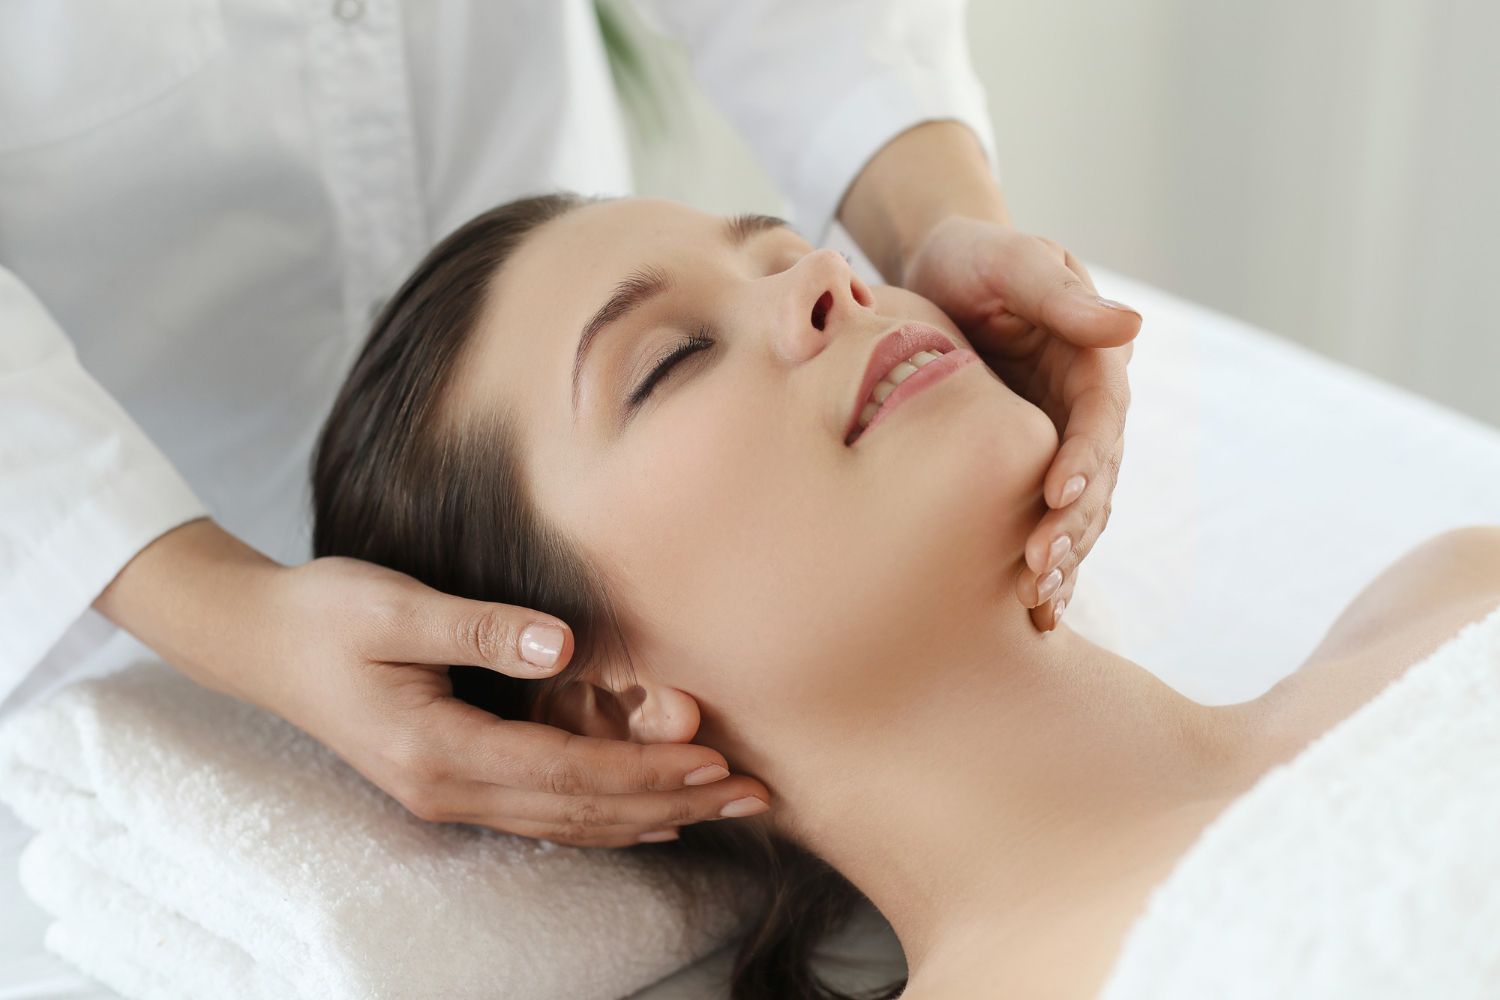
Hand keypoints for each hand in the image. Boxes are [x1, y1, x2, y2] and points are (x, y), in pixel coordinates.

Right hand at [96, 520, 769, 847]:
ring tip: (722, 807)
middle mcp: (448, 789)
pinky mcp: (449, 782)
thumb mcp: (394, 606)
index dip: (647, 773)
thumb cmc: (324, 614)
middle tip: (753, 797)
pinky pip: (544, 815)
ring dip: (650, 816)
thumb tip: (562, 644)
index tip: (717, 762)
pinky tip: (647, 817)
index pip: (568, 775)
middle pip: (582, 812)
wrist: (256, 640)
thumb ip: (480, 628)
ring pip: (568, 823)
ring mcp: (447, 795)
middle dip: (673, 804)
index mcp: (440, 750)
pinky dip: (604, 818)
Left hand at [901, 216, 1138, 630]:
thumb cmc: (975, 260)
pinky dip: (1047, 568)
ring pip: (1077, 513)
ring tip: (1035, 602)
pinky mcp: (1026, 471)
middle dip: (1072, 528)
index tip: (1057, 494)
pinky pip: (1044, 523)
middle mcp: (1085, 411)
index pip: (1100, 419)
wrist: (939, 276)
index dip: (1084, 459)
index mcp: (1092, 362)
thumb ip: (1061, 294)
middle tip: (1038, 569)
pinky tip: (1035, 617)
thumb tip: (1129, 326)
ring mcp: (1059, 445)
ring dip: (1062, 558)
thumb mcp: (1012, 261)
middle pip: (1095, 480)